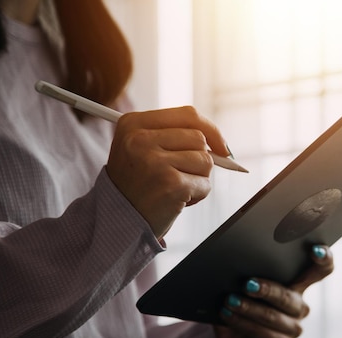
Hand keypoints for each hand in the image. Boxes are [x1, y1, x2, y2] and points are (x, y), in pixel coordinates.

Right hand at [106, 106, 229, 239]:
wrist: (118, 219)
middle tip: (180, 174)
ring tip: (174, 187)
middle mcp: (141, 139)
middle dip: (199, 159)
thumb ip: (175, 135)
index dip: (211, 129)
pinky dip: (197, 195)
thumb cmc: (137, 183)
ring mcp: (155, 161)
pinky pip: (205, 184)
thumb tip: (223, 145)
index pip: (188, 115)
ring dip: (197, 178)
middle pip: (199, 138)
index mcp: (133, 123)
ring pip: (205, 161)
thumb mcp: (142, 148)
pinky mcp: (171, 184)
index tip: (221, 146)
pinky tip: (176, 199)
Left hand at [214, 245, 333, 337]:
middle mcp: (300, 305)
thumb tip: (236, 257)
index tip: (314, 250)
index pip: (322, 269)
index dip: (324, 259)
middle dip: (268, 289)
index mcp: (298, 283)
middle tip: (247, 284)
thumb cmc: (240, 300)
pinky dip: (242, 323)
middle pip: (288, 296)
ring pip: (273, 316)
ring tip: (230, 301)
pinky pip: (263, 334)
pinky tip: (228, 315)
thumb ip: (248, 269)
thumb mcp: (244, 282)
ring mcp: (293, 327)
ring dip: (249, 308)